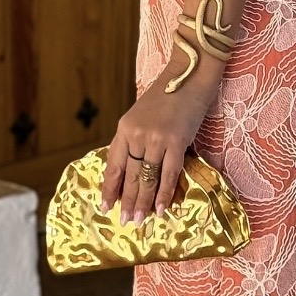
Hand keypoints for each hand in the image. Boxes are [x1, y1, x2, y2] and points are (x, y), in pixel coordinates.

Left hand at [101, 52, 221, 224]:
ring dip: (143, 202)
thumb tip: (134, 169)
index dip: (110, 187)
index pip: (113, 164)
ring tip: (140, 220)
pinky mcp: (176, 142)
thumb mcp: (141, 115)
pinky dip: (164, 193)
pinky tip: (160, 208)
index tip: (105, 206)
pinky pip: (168, 174)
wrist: (189, 74)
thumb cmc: (167, 95)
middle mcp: (136, 134)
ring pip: (147, 178)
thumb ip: (135, 139)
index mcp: (124, 128)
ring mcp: (156, 139)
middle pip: (129, 175)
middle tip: (126, 221)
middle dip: (127, 200)